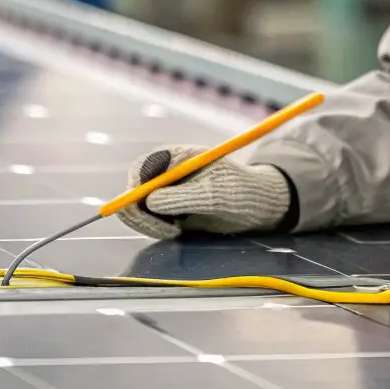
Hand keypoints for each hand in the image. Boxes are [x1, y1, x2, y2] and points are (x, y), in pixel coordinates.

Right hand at [114, 145, 291, 239]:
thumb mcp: (213, 194)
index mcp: (175, 157)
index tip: (142, 208)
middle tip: (163, 230)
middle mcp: (165, 174)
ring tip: (176, 231)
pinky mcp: (169, 211)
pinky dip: (156, 229)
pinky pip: (149, 221)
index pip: (140, 168)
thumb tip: (147, 202)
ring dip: (149, 224)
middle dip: (139, 212)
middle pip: (133, 190)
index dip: (134, 188)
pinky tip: (177, 231)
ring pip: (139, 209)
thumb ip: (180, 197)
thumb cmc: (239, 191)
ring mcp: (166, 192)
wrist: (256, 205)